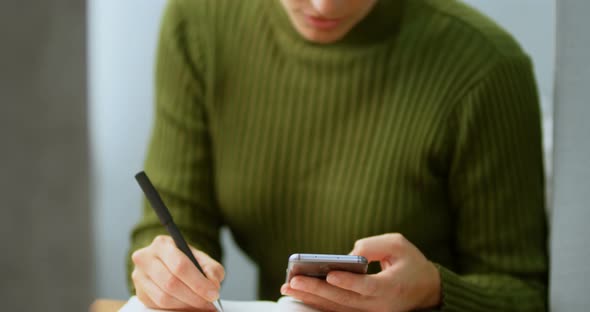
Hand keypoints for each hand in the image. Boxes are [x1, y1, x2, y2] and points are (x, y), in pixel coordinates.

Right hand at [131, 235, 224, 310]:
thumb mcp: (202, 258)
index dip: (198, 283)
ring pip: (164, 298)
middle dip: (194, 297)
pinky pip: (159, 306)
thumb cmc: (185, 260)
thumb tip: (213, 285)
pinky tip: (189, 306)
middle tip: (209, 303)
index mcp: (162, 244)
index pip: (180, 266)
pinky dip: (177, 308)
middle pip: (171, 283)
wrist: (167, 263)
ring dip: (186, 305)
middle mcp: (146, 258)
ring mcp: (139, 277)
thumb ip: (212, 269)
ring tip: (202, 305)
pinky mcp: (140, 293)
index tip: (213, 293)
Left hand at [281, 233, 440, 311]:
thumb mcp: (399, 245)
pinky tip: (300, 295)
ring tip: (287, 287)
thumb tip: (349, 254)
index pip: (367, 287)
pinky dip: (318, 303)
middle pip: (343, 300)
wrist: (426, 290)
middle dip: (316, 290)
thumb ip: (375, 245)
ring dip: (310, 298)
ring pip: (336, 308)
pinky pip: (337, 311)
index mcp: (391, 287)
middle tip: (292, 280)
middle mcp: (379, 305)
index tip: (330, 274)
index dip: (349, 281)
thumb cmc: (410, 263)